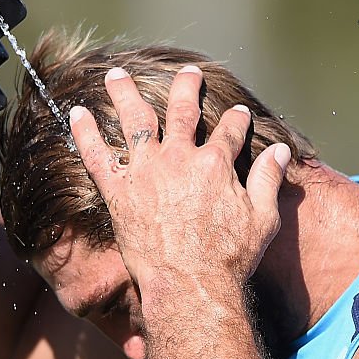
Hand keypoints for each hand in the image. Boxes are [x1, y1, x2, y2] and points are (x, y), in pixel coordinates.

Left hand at [69, 65, 291, 292]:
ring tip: (116, 74)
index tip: (239, 112)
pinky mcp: (119, 193)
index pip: (230, 130)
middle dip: (187, 87)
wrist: (190, 285)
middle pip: (183, 110)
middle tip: (188, 73)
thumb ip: (269, 179)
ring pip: (135, 120)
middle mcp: (179, 158)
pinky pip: (97, 156)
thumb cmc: (229, 258)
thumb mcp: (262, 218)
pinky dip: (85, 133)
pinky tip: (75, 113)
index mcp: (215, 163)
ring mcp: (146, 172)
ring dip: (125, 93)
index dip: (237, 120)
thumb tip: (282, 150)